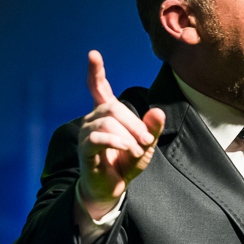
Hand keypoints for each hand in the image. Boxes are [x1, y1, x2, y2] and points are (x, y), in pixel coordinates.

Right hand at [78, 50, 165, 218]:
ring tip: (137, 150)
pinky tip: (128, 151)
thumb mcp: (146, 145)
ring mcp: (86, 133)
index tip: (93, 54)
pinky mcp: (85, 149)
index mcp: (106, 114)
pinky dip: (118, 142)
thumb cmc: (126, 164)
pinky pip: (99, 137)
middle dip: (135, 123)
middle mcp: (93, 119)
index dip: (95, 72)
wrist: (111, 189)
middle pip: (113, 107)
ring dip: (128, 136)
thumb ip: (152, 129)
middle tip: (146, 141)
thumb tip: (158, 111)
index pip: (98, 88)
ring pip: (107, 121)